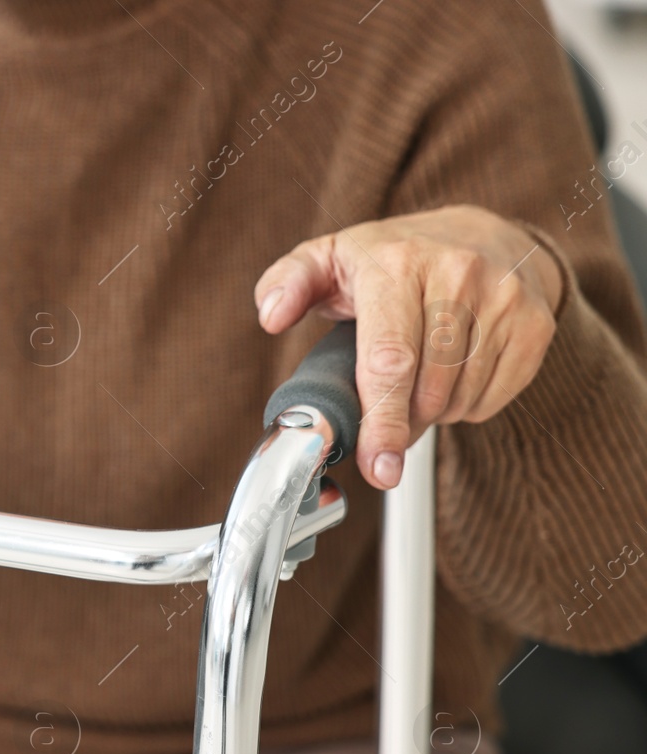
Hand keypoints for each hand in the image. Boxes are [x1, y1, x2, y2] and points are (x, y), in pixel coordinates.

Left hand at [254, 205, 563, 489]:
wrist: (483, 235)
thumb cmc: (393, 258)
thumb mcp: (329, 259)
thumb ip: (286, 282)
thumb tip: (271, 315)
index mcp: (396, 264)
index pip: (389, 360)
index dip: (380, 422)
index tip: (376, 466)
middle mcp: (457, 275)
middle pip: (425, 391)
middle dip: (399, 423)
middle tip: (383, 418)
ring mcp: (504, 298)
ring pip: (459, 399)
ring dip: (430, 413)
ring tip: (416, 382)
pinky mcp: (535, 323)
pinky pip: (493, 398)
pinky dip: (466, 405)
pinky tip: (452, 376)